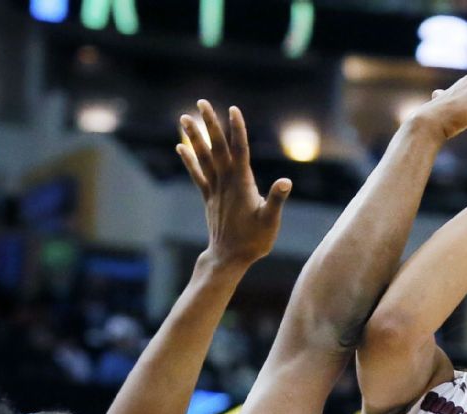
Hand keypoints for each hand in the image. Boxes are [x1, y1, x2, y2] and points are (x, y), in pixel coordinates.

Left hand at [178, 100, 290, 267]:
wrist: (229, 259)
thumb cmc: (254, 241)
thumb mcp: (270, 221)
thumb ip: (276, 200)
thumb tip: (286, 182)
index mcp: (242, 184)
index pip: (240, 150)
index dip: (237, 129)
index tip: (233, 109)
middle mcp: (225, 182)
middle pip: (217, 147)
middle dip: (209, 124)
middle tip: (201, 102)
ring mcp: (215, 189)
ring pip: (203, 157)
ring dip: (194, 136)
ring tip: (184, 117)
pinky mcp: (209, 197)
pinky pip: (197, 174)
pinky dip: (189, 159)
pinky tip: (180, 146)